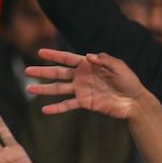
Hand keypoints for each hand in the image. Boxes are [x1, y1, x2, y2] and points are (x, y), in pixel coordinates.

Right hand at [28, 48, 152, 119]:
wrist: (135, 101)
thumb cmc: (129, 81)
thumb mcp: (119, 67)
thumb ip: (104, 60)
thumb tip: (88, 56)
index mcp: (88, 65)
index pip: (67, 58)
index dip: (54, 55)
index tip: (39, 52)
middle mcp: (82, 77)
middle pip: (58, 73)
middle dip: (43, 72)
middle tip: (27, 71)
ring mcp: (82, 90)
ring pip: (59, 89)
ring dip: (44, 89)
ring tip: (29, 89)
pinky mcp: (86, 103)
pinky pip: (68, 105)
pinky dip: (57, 108)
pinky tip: (45, 109)